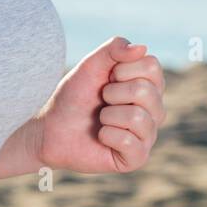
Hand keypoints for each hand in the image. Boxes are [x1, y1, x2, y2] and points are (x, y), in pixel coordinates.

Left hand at [33, 35, 165, 174]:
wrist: (51, 127)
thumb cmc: (74, 96)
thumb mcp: (92, 65)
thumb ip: (114, 49)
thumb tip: (142, 48)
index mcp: (149, 85)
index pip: (152, 65)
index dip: (121, 69)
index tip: (107, 78)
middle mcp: (154, 110)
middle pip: (147, 91)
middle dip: (113, 93)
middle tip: (102, 100)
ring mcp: (148, 135)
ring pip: (138, 117)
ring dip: (108, 115)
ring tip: (100, 119)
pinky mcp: (136, 158)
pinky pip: (128, 142)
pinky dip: (106, 135)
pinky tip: (100, 136)